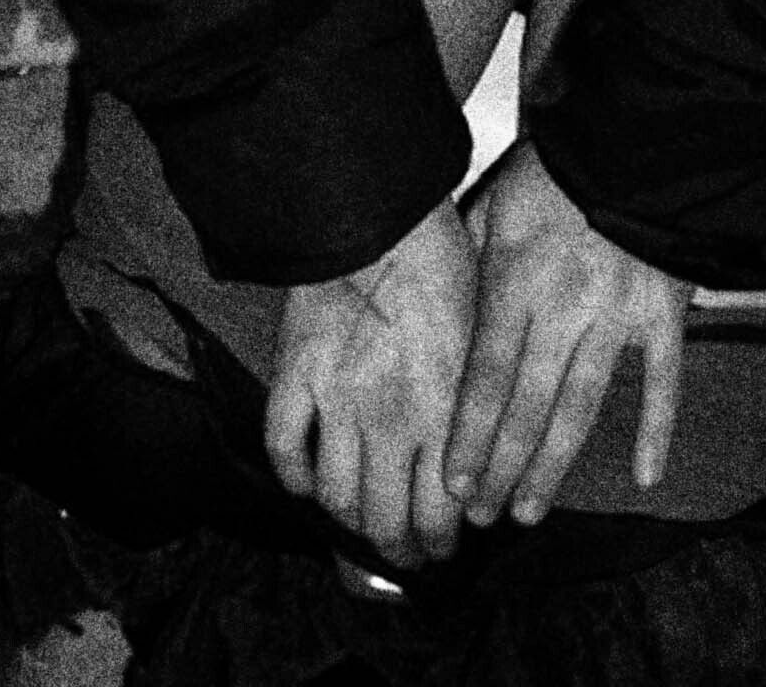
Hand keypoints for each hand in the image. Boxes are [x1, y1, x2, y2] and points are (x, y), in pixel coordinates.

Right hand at [265, 198, 476, 568]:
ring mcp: (336, 402)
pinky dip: (293, 474)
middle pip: (388, 519)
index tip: (445, 546)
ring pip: (336, 497)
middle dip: (401, 548)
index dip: (442, 542)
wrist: (378, 213)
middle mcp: (389, 421)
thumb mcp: (481, 335)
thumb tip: (479, 454)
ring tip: (360, 524)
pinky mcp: (294, 376)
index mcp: (442, 412)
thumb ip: (474, 402)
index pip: (440, 513)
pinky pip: (284, 447)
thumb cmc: (443, 261)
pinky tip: (305, 482)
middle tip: (407, 552)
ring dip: (349, 522)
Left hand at [446, 140, 688, 528]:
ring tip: (528, 511)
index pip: (486, 375)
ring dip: (553, 464)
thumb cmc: (558, 165)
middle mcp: (563, 309)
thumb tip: (446, 309)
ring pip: (581, 405)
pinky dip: (656, 430)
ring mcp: (617, 317)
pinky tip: (645, 479)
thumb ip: (474, 257)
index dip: (468, 434)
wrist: (637, 140)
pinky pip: (663, 381)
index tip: (450, 483)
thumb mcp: (498, 200)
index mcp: (516, 280)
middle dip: (500, 466)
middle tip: (482, 518)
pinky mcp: (665, 314)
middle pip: (527, 405)